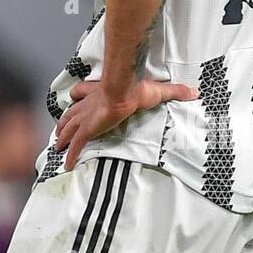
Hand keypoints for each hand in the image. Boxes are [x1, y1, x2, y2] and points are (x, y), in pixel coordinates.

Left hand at [53, 75, 198, 170]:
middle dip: (64, 123)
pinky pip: (75, 145)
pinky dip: (71, 155)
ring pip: (67, 129)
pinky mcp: (87, 129)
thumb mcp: (158, 90)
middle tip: (60, 131)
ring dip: (62, 137)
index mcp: (99, 94)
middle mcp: (88, 105)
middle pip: (70, 114)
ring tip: (58, 146)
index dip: (77, 98)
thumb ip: (175, 91)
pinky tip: (67, 164)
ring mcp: (86, 117)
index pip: (81, 94)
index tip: (73, 102)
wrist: (126, 89)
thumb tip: (194, 91)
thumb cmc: (137, 88)